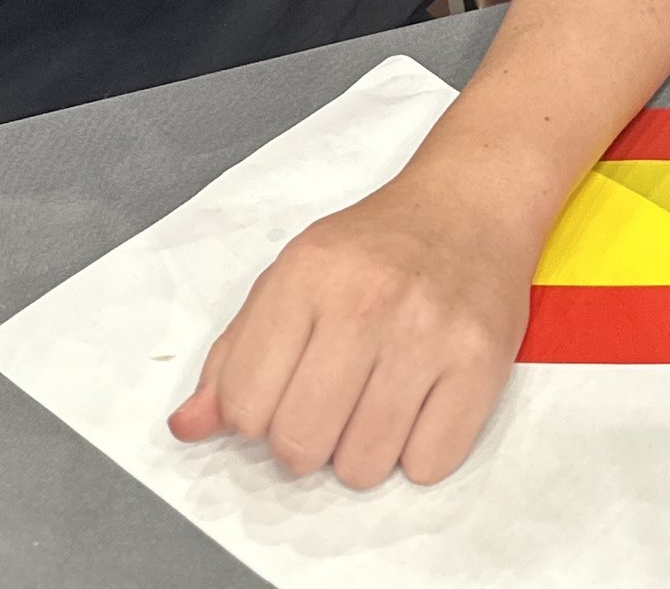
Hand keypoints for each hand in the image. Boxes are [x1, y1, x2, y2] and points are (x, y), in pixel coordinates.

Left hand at [169, 152, 531, 486]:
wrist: (471, 201)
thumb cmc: (377, 246)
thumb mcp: (293, 275)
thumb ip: (234, 354)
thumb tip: (188, 427)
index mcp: (307, 273)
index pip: (243, 404)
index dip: (254, 416)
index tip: (280, 392)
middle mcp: (366, 300)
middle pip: (299, 445)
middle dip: (306, 441)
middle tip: (330, 402)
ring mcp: (428, 332)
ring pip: (362, 469)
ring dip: (363, 451)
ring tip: (378, 398)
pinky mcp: (481, 362)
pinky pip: (427, 466)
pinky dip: (418, 451)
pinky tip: (421, 402)